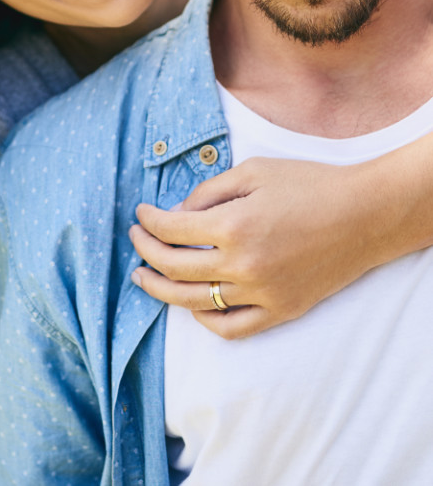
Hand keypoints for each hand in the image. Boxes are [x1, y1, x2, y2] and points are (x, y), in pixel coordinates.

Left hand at [129, 157, 382, 338]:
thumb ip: (207, 192)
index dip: (148, 220)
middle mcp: (243, 264)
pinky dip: (204, 319)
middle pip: (173, 267)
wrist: (364, 215)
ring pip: (193, 302)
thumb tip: (175, 214)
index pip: (170, 229)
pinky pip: (231, 328)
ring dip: (160, 289)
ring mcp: (262, 293)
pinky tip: (191, 304)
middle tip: (135, 239)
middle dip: (145, 251)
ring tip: (143, 277)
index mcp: (233, 224)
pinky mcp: (281, 310)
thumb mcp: (252, 171)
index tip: (140, 213)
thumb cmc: (308, 184)